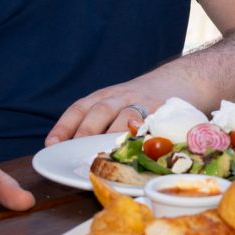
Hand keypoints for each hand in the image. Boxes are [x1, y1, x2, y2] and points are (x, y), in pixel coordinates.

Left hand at [45, 74, 196, 145]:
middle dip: (86, 130)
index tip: (50, 144)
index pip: (80, 107)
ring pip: (126, 118)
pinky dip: (144, 140)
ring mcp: (146, 104)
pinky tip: (138, 154)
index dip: (64, 125)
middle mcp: (123, 97)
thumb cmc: (142, 100)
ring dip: (114, 137)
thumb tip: (69, 151)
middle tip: (74, 150)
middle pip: (101, 110)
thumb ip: (99, 121)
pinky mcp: (166, 113)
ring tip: (104, 156)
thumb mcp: (118, 102)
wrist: (183, 79)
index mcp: (107, 96)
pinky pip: (153, 127)